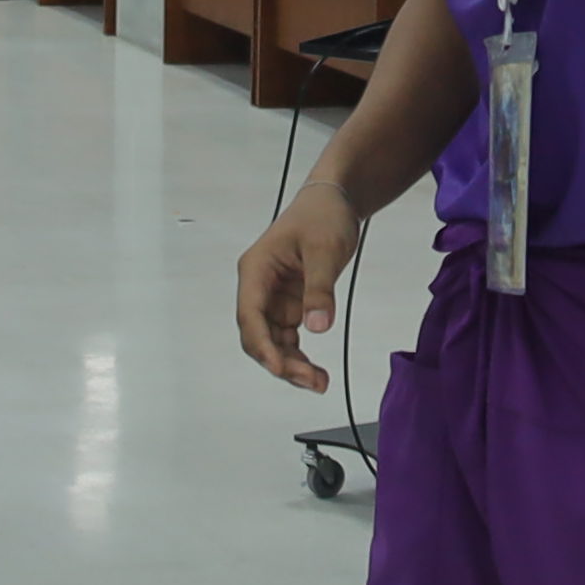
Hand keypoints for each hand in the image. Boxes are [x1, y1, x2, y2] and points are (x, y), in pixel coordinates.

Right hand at [235, 181, 364, 392]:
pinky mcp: (289, 304)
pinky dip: (299, 355)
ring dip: (291, 364)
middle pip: (258, 335)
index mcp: (256, 270)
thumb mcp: (325, 249)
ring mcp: (273, 298)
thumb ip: (319, 289)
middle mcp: (258, 288)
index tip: (279, 369)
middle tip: (312, 381)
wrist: (334, 202)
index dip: (262, 346)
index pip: (250, 316)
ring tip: (319, 383)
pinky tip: (316, 371)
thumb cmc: (323, 216)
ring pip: (272, 342)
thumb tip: (317, 327)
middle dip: (280, 362)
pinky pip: (288, 337)